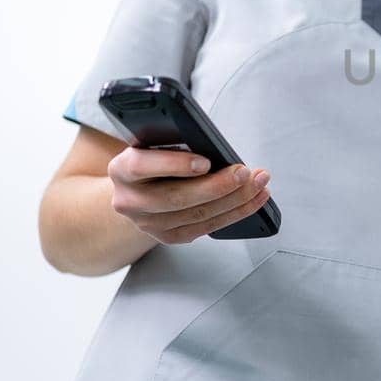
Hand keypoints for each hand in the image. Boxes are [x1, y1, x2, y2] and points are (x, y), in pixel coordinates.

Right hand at [106, 147, 271, 244]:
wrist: (136, 189)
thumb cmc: (153, 160)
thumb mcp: (153, 145)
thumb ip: (172, 143)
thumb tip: (214, 148)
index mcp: (122, 169)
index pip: (143, 166)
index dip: (175, 164)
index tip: (206, 161)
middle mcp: (130, 201)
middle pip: (177, 198)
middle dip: (217, 185)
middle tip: (245, 173)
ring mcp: (148, 224)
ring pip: (197, 215)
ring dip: (235, 200)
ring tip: (258, 184)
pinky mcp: (168, 236)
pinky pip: (207, 227)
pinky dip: (236, 213)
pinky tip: (254, 199)